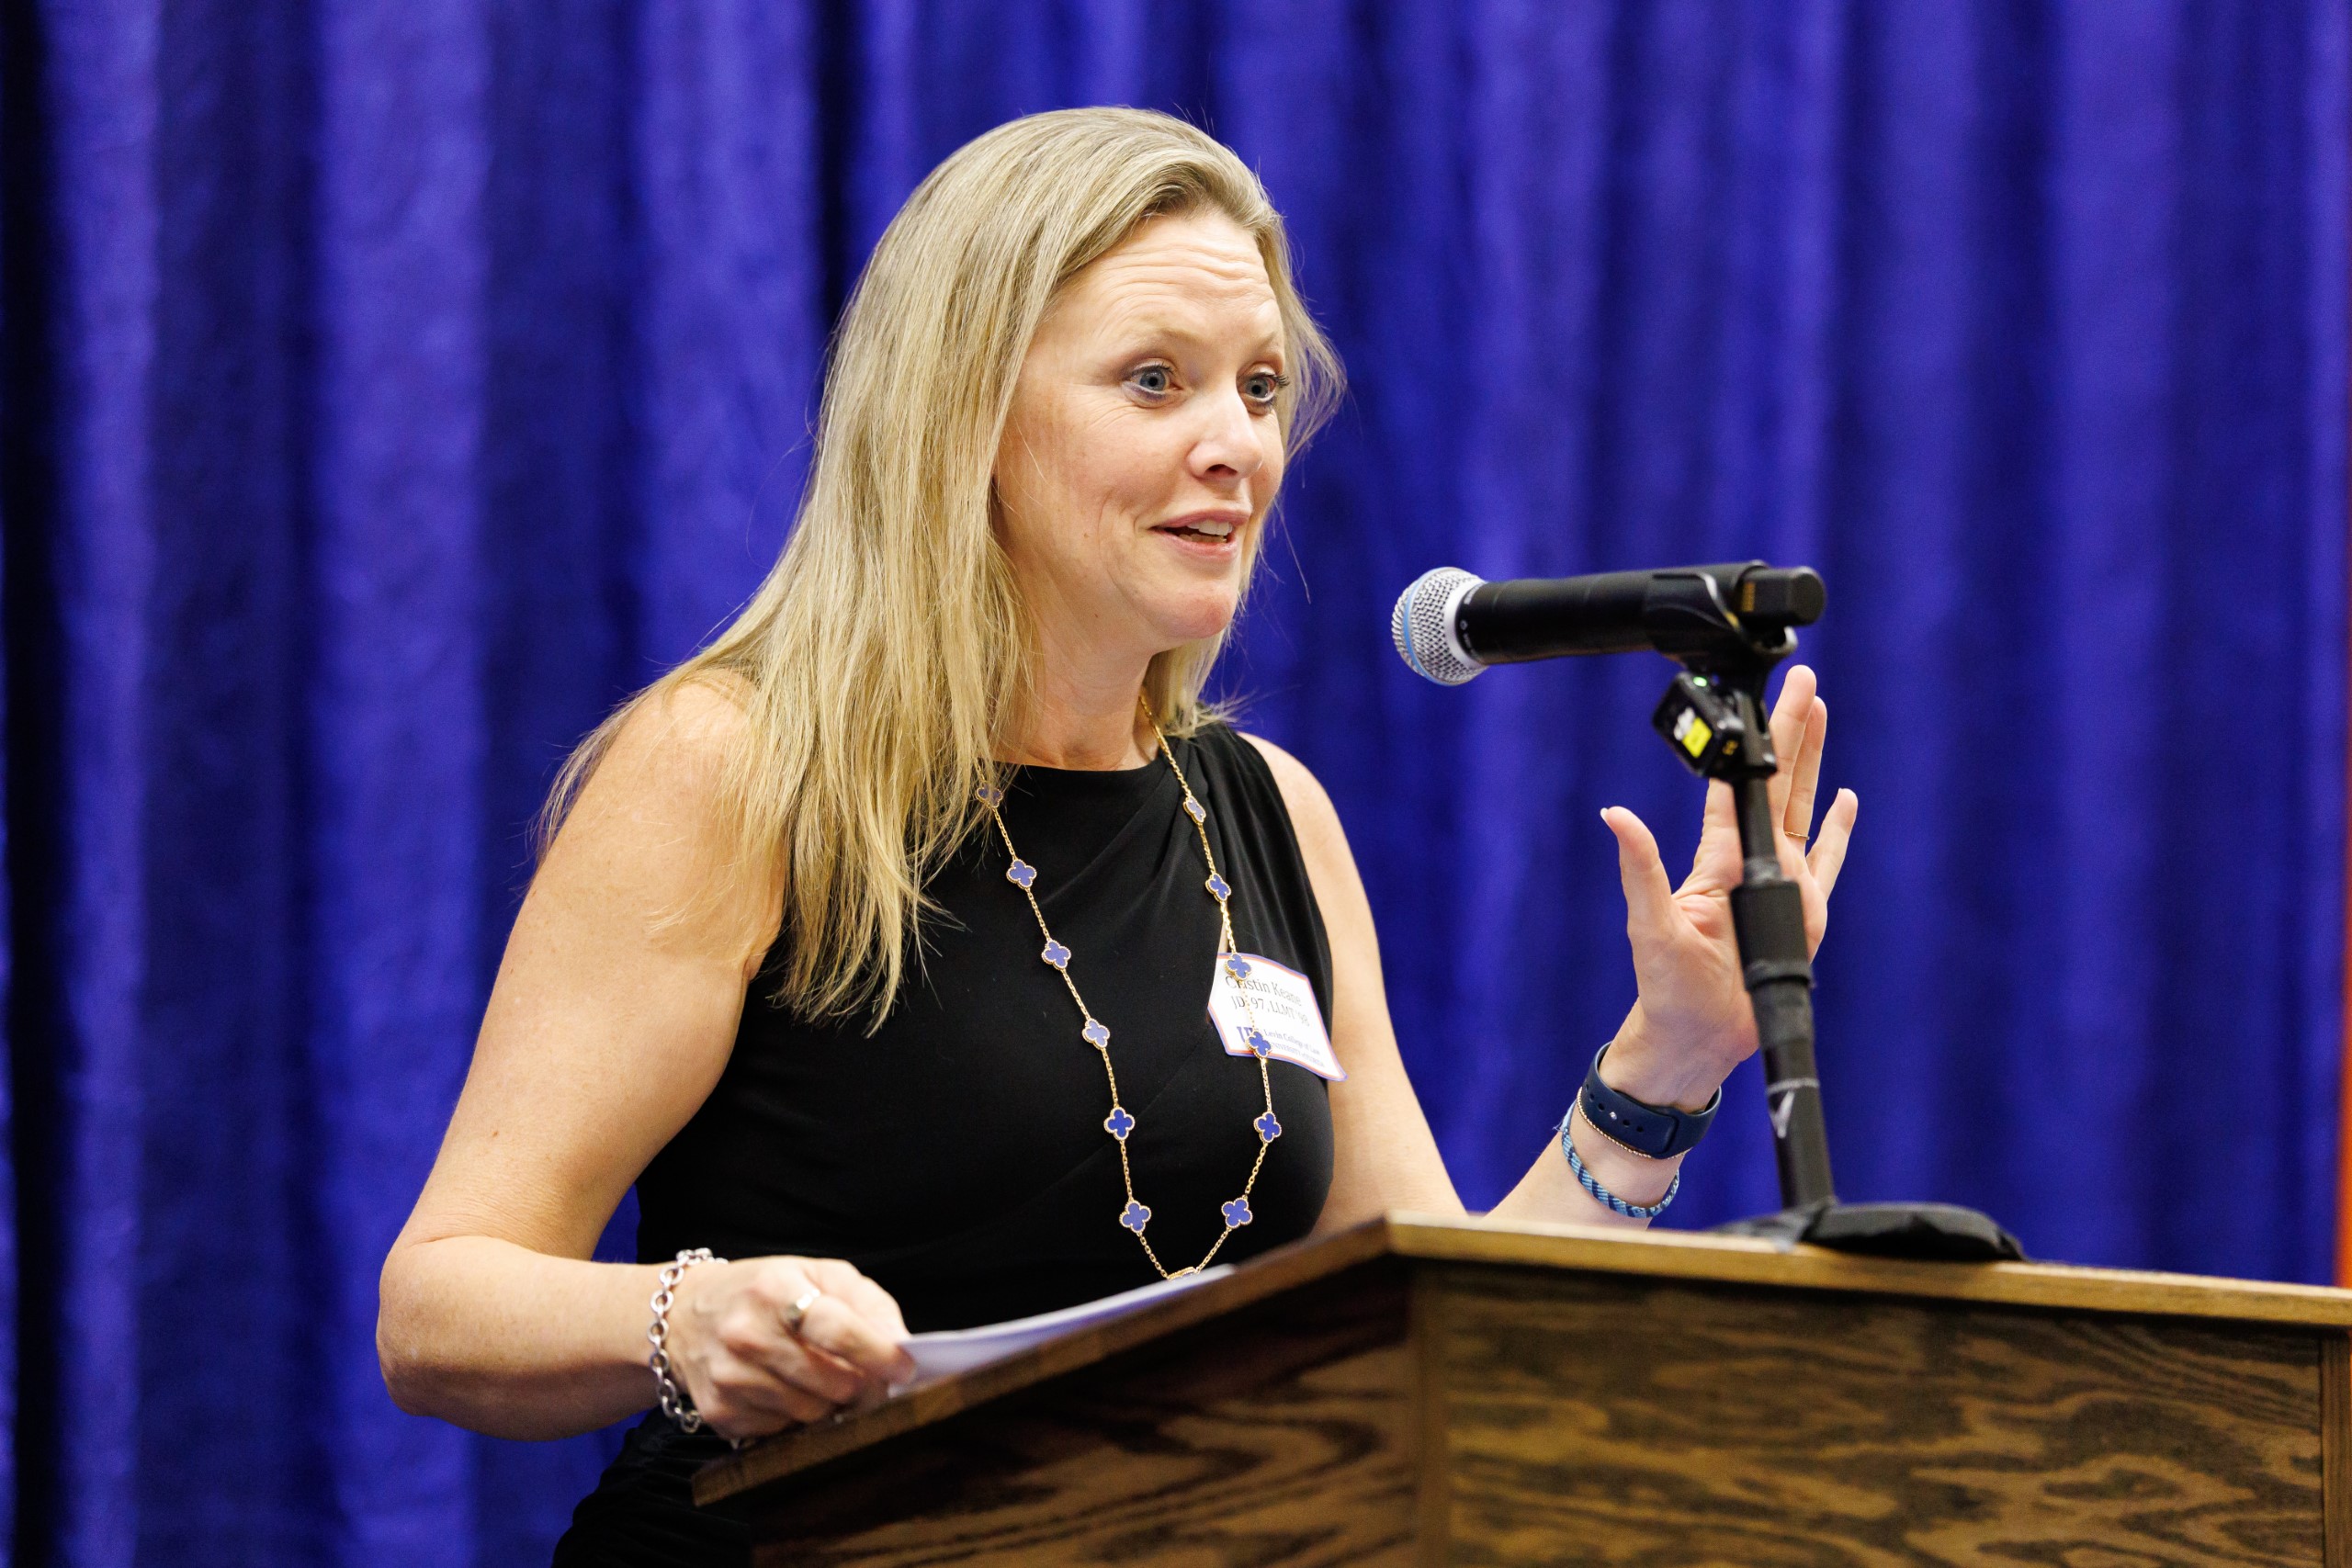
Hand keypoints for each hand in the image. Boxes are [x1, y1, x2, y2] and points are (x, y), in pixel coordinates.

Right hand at [665, 1255, 915, 1440]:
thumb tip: (901, 1347)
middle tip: (863, 1374)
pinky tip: (783, 1389)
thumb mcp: (818, 1275)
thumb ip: (867, 1305)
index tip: (904, 1367)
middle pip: (832, 1382)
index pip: (836, 1329)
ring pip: (812, 1413)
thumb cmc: (766, 1292)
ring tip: (817, 1376)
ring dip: (829, 1402)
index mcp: (774, 1290)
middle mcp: (745, 1334)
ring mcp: (729, 1377)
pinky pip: (783, 1431)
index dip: (878, 1352)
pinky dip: (795, 1416)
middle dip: (860, 1383)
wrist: (687, 1316)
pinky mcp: (720, 1413)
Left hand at [1596, 664, 1858, 1108]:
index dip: (1750, 739)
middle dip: (1793, 731)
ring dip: (1816, 764)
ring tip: (1823, 716)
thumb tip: (1614, 814)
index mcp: (1717, 857)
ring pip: (1803, 809)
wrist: (1696, 1036)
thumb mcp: (1650, 924)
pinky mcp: (1805, 912)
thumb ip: (1639, 868)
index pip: (1736, 783)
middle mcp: (1752, 861)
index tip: (1764, 695)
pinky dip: (1838, 831)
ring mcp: (1781, 883)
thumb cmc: (1665, 986)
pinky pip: (1828, 863)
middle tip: (1806, 682)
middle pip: (1777, 782)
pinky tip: (1847, 800)